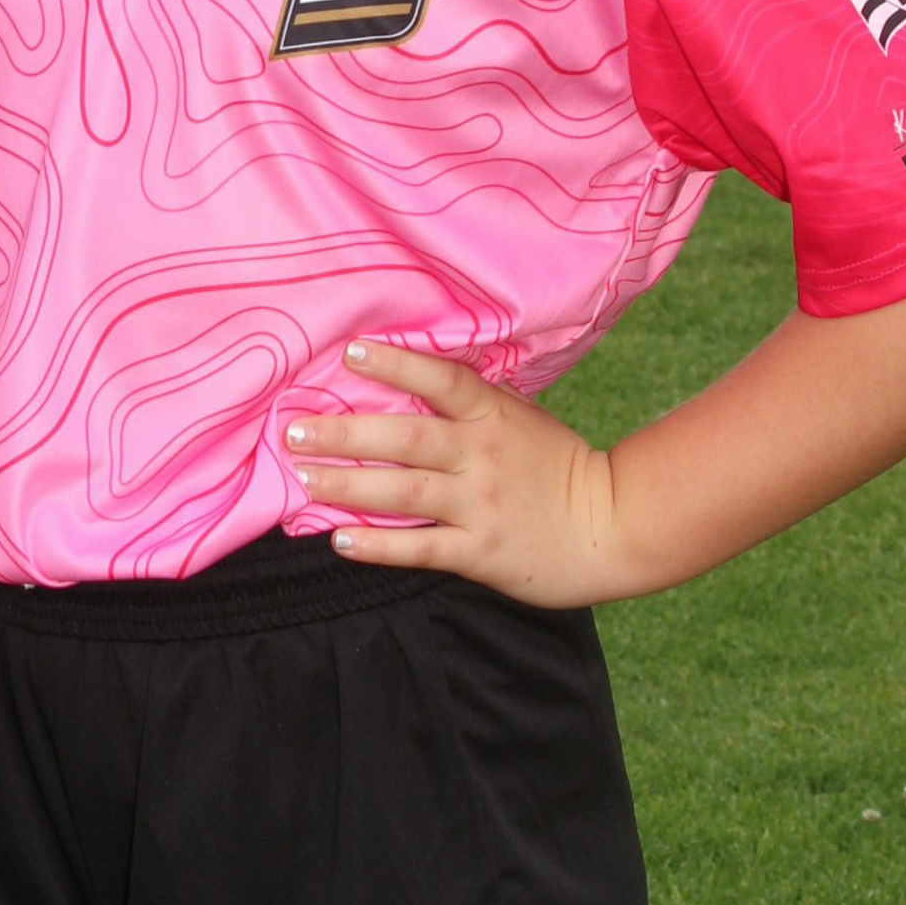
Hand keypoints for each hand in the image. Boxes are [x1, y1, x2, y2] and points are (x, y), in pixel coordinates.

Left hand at [287, 339, 613, 608]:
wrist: (611, 527)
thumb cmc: (556, 466)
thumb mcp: (520, 417)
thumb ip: (472, 401)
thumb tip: (412, 372)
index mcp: (493, 416)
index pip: (442, 381)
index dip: (397, 365)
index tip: (352, 353)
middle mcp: (482, 456)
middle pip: (407, 439)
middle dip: (346, 433)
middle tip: (294, 429)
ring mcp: (480, 505)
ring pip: (404, 492)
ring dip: (349, 485)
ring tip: (305, 477)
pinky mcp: (480, 551)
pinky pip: (421, 547)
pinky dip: (378, 545)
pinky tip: (339, 540)